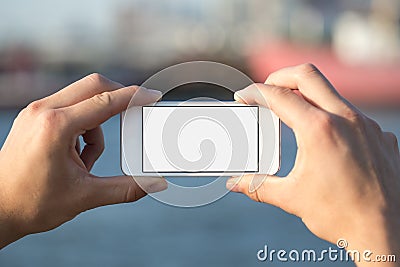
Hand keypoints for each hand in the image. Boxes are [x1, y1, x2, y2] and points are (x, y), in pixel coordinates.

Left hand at [0, 74, 166, 248]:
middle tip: (133, 115)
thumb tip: (154, 184)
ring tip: (86, 160)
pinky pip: (68, 108)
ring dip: (96, 124)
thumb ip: (125, 188)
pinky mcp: (34, 117)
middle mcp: (44, 111)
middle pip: (93, 86)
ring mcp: (36, 112)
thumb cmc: (32, 203)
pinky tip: (74, 155)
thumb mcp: (85, 196)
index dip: (134, 97)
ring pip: (82, 99)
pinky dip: (82, 127)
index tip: (152, 95)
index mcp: (56, 126)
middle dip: (118, 98)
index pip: (106, 101)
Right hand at [227, 64, 399, 264]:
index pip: (278, 96)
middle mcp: (346, 119)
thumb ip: (258, 186)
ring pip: (331, 92)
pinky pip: (350, 114)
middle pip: (306, 75)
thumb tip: (236, 184)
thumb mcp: (292, 198)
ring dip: (306, 96)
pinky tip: (324, 139)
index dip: (254, 93)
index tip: (243, 98)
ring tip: (291, 115)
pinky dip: (330, 116)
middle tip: (266, 90)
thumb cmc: (341, 216)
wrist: (386, 233)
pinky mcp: (379, 136)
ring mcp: (366, 125)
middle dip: (280, 77)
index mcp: (319, 130)